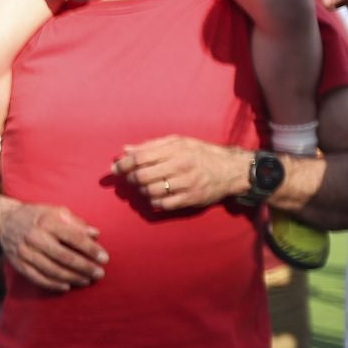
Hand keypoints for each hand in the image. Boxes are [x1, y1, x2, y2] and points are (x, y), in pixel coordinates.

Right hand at [0, 199, 105, 291]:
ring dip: (72, 278)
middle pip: (64, 257)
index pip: (74, 238)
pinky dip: (53, 284)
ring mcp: (26, 252)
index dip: (91, 249)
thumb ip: (76, 223)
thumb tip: (95, 234)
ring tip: (86, 280)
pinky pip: (38, 278)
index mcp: (47, 222)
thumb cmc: (36, 216)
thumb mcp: (55, 211)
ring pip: (52, 270)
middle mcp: (36, 237)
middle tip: (99, 274)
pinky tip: (67, 286)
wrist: (4, 221)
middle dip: (84, 267)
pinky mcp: (19, 264)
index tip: (104, 258)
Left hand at [113, 137, 245, 212]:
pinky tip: (154, 197)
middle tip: (129, 179)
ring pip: (151, 191)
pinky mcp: (191, 199)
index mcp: (176, 149)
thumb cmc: (201, 154)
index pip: (141, 158)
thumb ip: (151, 145)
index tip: (116, 168)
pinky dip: (153, 202)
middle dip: (130, 179)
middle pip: (142, 176)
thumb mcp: (179, 142)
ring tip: (143, 187)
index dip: (124, 164)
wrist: (231, 170)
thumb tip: (125, 150)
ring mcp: (186, 184)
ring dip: (141, 191)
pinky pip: (163, 204)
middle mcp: (181, 165)